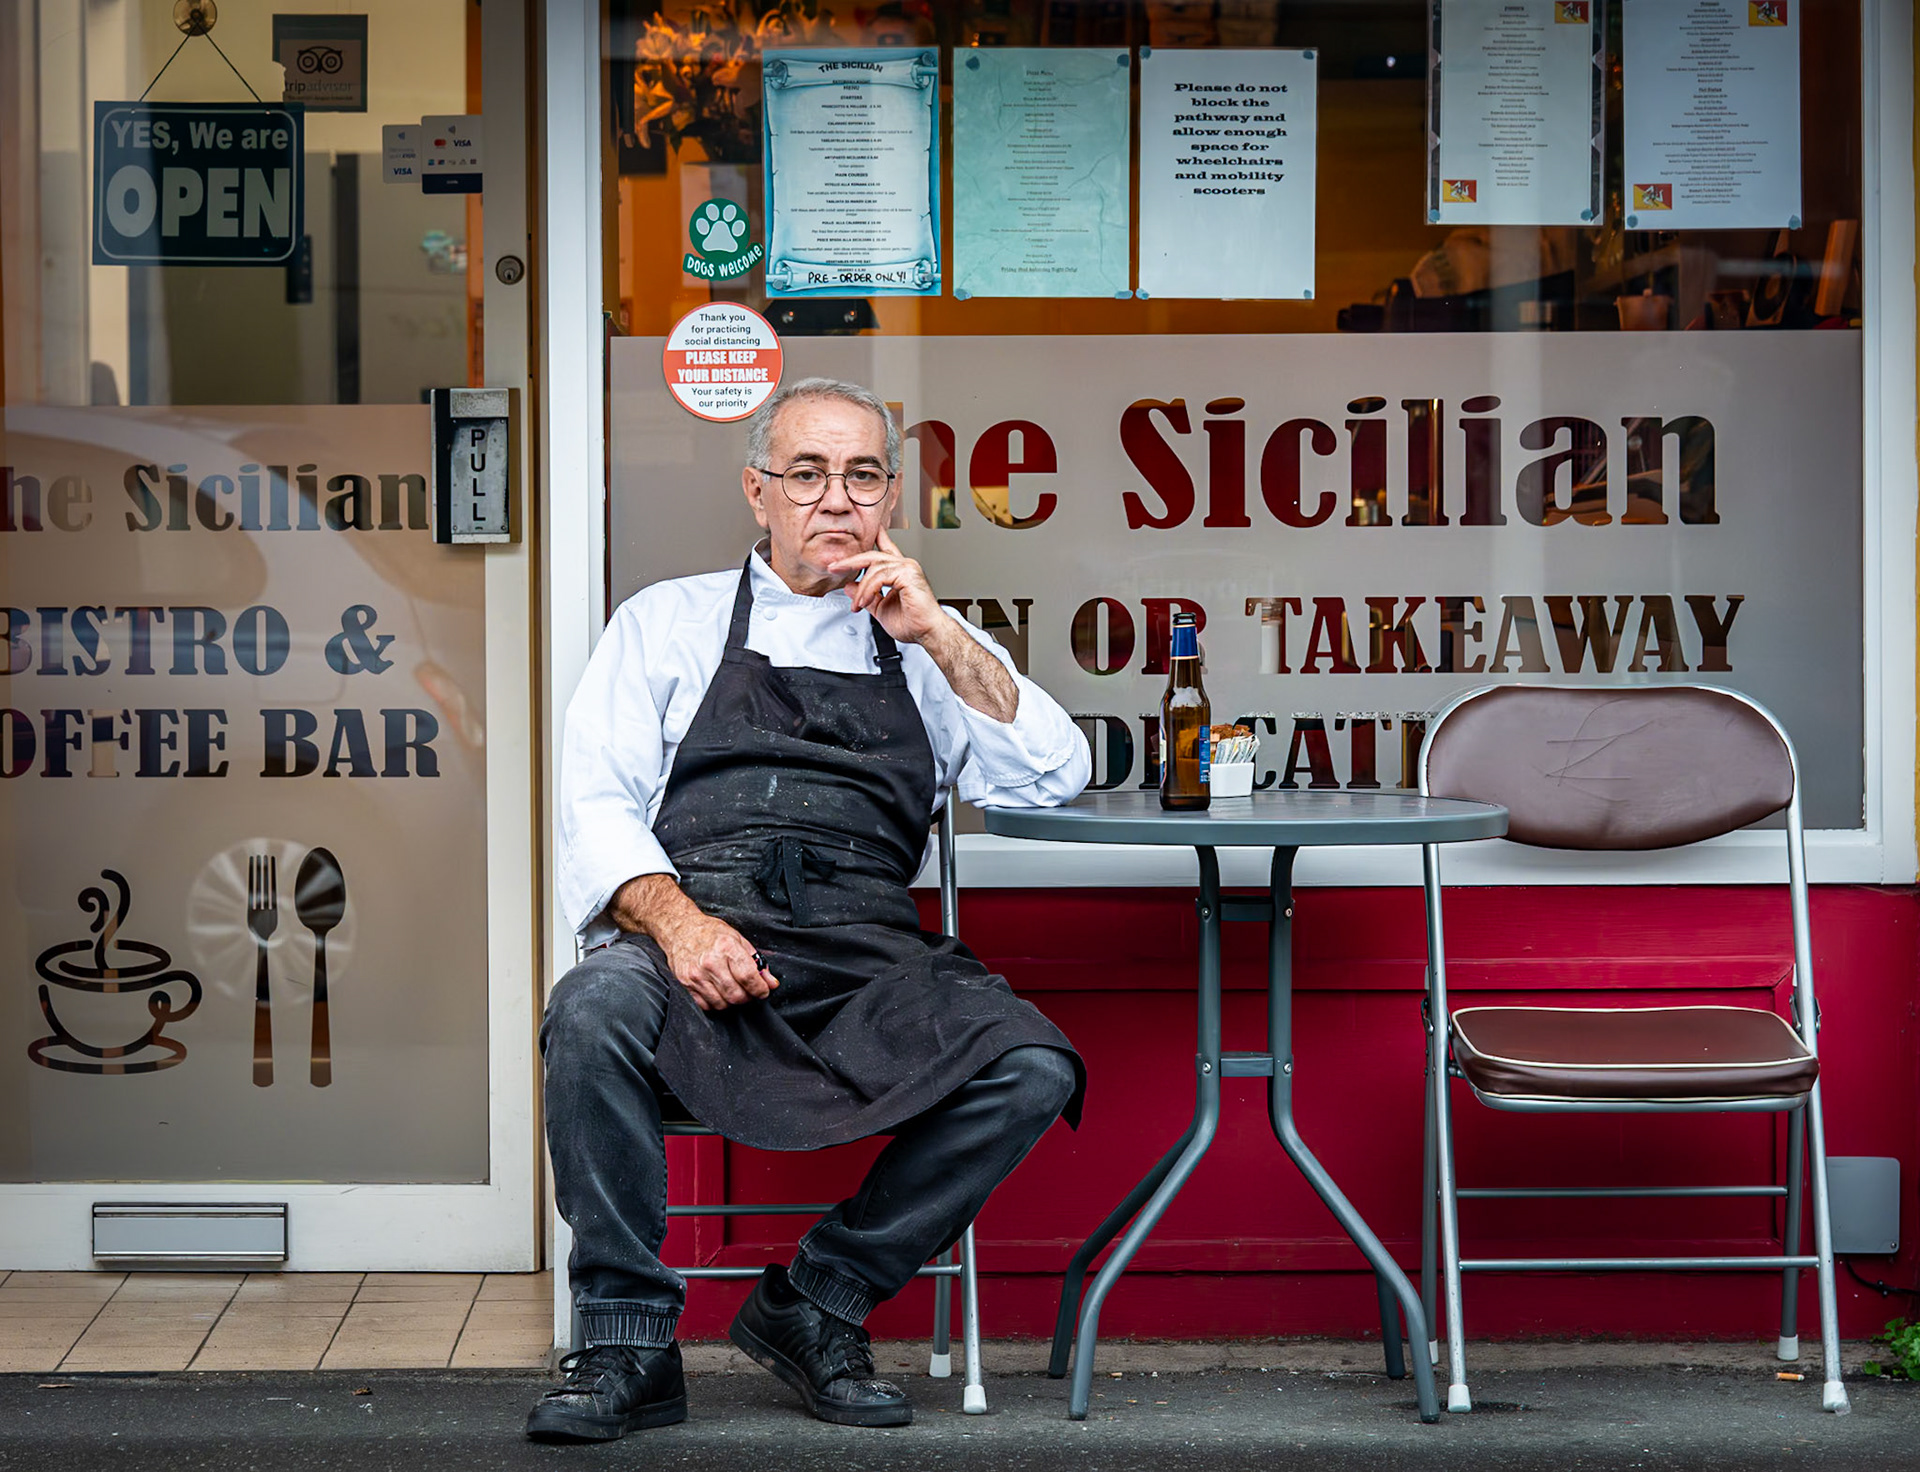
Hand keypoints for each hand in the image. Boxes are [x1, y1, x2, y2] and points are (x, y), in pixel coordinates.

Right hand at [655, 909, 778, 1011]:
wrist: (681, 929)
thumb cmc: (710, 933)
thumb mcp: (738, 940)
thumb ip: (757, 962)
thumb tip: (771, 982)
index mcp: (727, 948)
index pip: (748, 977)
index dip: (760, 989)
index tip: (763, 991)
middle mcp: (710, 962)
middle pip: (736, 995)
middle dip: (747, 997)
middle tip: (749, 991)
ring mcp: (696, 975)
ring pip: (722, 1003)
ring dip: (732, 1001)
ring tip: (733, 989)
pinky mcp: (686, 984)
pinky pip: (706, 1005)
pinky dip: (716, 1002)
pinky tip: (718, 991)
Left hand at [830, 528, 944, 645]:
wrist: (928, 632)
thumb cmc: (913, 623)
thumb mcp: (881, 609)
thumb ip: (866, 596)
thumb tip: (850, 587)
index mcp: (900, 572)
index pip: (886, 549)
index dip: (877, 537)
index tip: (867, 530)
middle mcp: (905, 566)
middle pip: (872, 556)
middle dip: (851, 562)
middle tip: (835, 568)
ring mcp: (907, 568)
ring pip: (873, 568)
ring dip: (861, 588)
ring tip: (857, 604)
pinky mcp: (908, 574)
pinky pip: (880, 577)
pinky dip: (868, 589)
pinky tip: (865, 601)